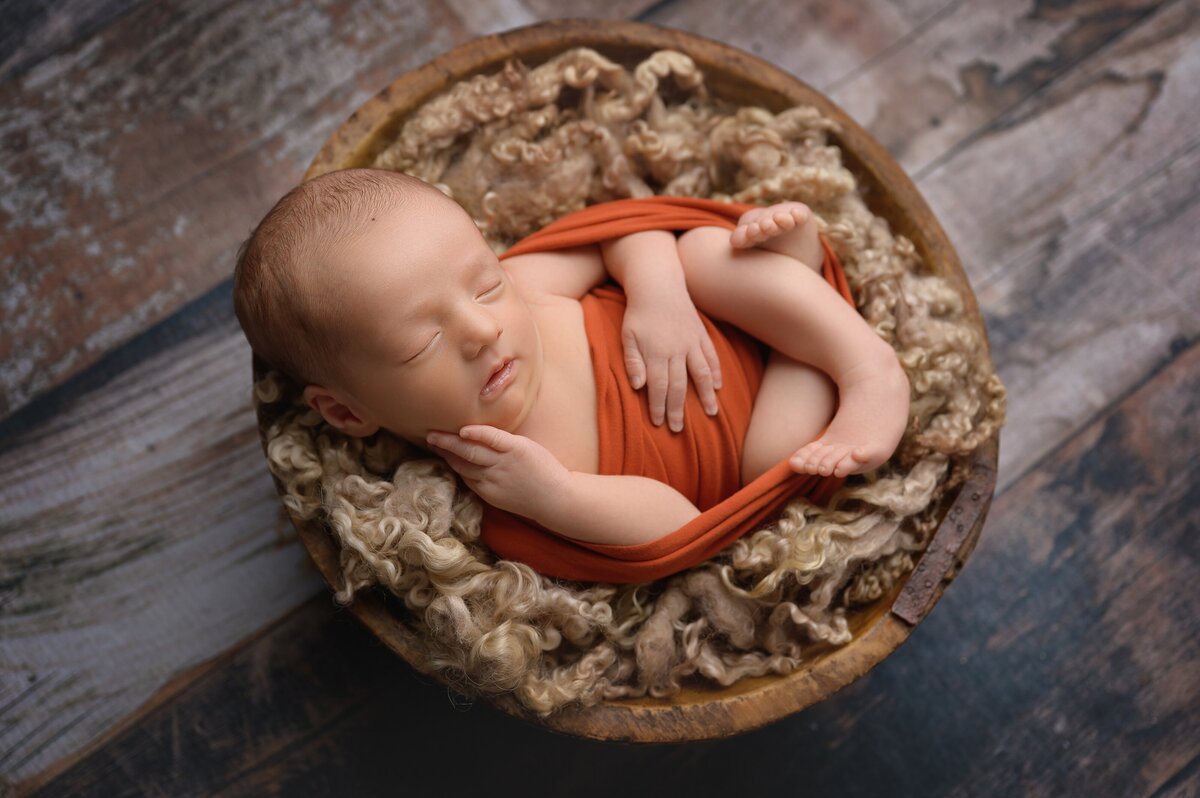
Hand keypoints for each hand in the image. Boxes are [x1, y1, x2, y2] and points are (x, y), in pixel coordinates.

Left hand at [425, 425, 569, 519]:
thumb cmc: (543, 467)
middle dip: (448, 443)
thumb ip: (503, 440)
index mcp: (516, 449)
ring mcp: (495, 482)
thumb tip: (475, 431)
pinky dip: (460, 469)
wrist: (554, 498)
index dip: (474, 433)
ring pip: (465, 467)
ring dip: (448, 455)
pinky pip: (470, 480)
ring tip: (435, 445)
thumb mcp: (527, 446)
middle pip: (470, 452)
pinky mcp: (490, 496)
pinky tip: (452, 461)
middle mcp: (503, 466)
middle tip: (431, 434)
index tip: (460, 428)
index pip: (491, 438)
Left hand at [621, 292, 721, 431]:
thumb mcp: (627, 336)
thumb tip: (638, 386)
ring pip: (701, 374)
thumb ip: (633, 362)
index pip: (658, 386)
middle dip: (678, 409)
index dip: (658, 406)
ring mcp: (691, 342)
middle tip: (678, 429)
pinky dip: (716, 372)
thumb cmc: (638, 313)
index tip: (659, 423)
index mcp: (656, 353)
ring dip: (706, 396)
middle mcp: (676, 350)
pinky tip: (718, 386)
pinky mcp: (701, 334)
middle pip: (679, 386)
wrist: (658, 285)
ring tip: (711, 413)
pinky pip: (712, 356)